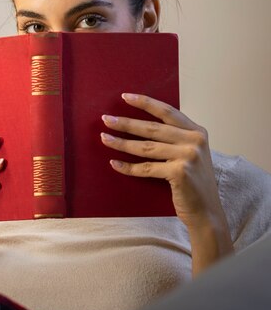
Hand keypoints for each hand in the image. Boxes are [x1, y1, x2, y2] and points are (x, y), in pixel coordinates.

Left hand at [100, 93, 231, 270]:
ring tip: (104, 138)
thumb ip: (175, 139)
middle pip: (152, 128)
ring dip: (121, 143)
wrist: (206, 212)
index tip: (124, 97)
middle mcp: (194, 141)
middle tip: (106, 119)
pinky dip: (128, 167)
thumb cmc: (193, 184)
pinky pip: (146, 168)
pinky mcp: (179, 172)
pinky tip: (113, 163)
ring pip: (145, 147)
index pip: (167, 111)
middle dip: (126, 123)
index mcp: (197, 132)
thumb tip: (139, 125)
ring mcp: (188, 156)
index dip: (145, 103)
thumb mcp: (190, 154)